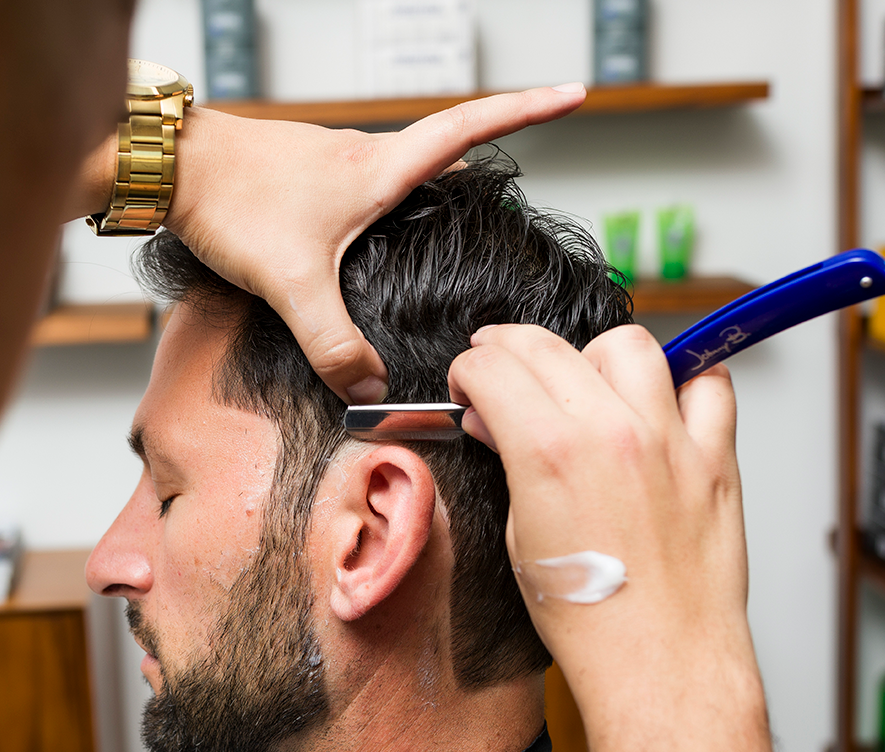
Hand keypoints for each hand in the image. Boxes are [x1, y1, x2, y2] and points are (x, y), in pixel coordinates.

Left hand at [160, 86, 585, 403]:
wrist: (170, 168)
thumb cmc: (231, 201)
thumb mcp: (291, 281)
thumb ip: (334, 341)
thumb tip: (371, 386)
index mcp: (380, 170)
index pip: (470, 128)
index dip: (527, 111)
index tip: (574, 93)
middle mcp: (366, 159)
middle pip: (447, 150)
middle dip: (492, 156)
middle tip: (520, 189)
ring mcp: (338, 166)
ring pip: (405, 171)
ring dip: (439, 186)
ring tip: (464, 223)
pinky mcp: (314, 181)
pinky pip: (370, 187)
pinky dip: (394, 205)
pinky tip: (381, 241)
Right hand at [448, 323, 747, 666]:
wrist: (662, 663)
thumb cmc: (593, 622)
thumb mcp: (522, 538)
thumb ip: (511, 464)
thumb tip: (497, 421)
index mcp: (550, 454)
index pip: (494, 368)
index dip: (468, 370)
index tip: (470, 382)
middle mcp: (612, 434)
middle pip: (546, 345)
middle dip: (507, 347)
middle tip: (501, 368)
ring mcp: (670, 440)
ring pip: (628, 345)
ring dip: (592, 356)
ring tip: (584, 385)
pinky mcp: (715, 458)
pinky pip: (710, 382)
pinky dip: (684, 381)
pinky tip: (661, 403)